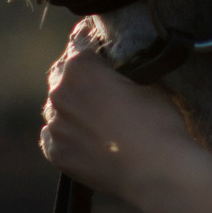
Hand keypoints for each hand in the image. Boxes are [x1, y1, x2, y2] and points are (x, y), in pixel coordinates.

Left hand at [40, 34, 206, 208]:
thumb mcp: (146, 82)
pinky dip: (66, 133)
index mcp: (80, 67)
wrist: (156, 172)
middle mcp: (59, 93)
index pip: (79, 42)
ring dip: (71, 105)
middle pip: (62, 73)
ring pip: (57, 107)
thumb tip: (115, 72)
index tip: (94, 43)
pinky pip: (54, 136)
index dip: (89, 40)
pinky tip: (84, 137)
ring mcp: (55, 125)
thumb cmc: (157, 123)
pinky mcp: (56, 153)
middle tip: (97, 81)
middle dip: (77, 73)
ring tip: (94, 114)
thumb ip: (120, 71)